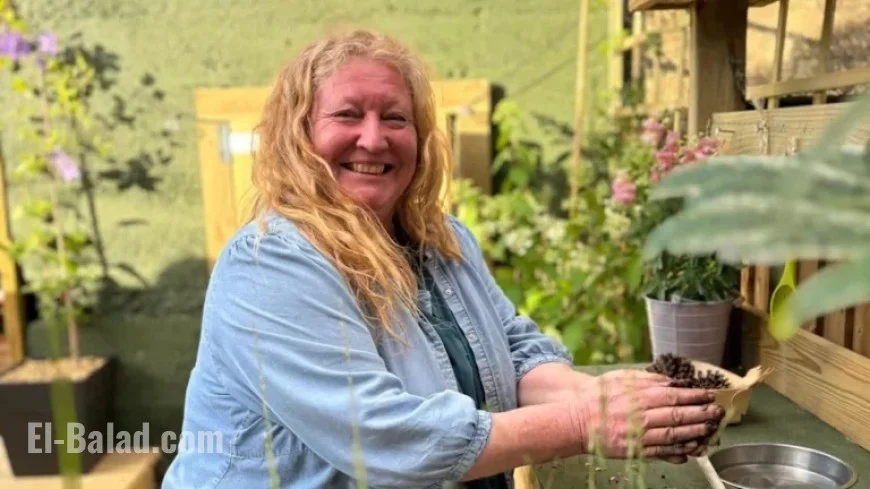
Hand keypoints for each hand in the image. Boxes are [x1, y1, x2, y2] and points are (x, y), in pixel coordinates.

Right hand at [576, 378, 724, 461]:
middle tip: (717, 413)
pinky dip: (677, 452)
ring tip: (709, 430)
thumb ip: (646, 380)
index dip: (693, 396)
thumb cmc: (597, 397)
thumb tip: (671, 381)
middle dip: (700, 414)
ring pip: (672, 435)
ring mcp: (637, 435)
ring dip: (693, 433)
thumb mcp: (620, 379)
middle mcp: (639, 416)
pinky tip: (690, 450)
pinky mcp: (634, 450)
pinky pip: (660, 452)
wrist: (576, 420)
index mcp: (637, 396)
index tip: (709, 395)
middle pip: (676, 415)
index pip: (672, 396)